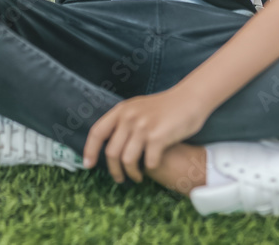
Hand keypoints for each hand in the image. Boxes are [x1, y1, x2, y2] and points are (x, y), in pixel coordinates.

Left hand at [83, 88, 209, 182]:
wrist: (190, 99)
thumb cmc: (165, 106)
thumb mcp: (138, 107)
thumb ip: (124, 120)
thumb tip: (110, 141)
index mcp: (121, 110)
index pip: (97, 132)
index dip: (89, 150)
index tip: (88, 165)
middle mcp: (129, 117)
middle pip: (111, 152)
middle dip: (114, 170)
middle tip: (120, 178)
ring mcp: (143, 127)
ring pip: (127, 160)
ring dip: (131, 173)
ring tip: (137, 176)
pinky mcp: (158, 137)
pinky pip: (148, 162)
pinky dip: (150, 168)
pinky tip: (153, 166)